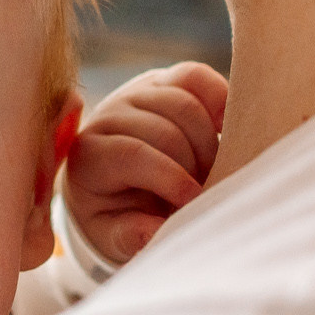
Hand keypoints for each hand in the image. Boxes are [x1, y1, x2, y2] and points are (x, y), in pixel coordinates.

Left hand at [63, 60, 228, 265]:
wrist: (120, 178)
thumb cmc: (118, 211)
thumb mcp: (115, 233)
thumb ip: (130, 236)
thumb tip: (154, 233)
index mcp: (90, 154)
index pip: (132, 154)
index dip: (170, 178)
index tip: (193, 202)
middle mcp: (109, 115)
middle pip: (164, 130)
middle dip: (194, 165)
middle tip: (205, 189)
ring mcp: (138, 92)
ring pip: (184, 104)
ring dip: (209, 142)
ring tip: (211, 169)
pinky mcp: (166, 79)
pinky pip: (198, 77)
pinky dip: (219, 102)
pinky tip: (223, 133)